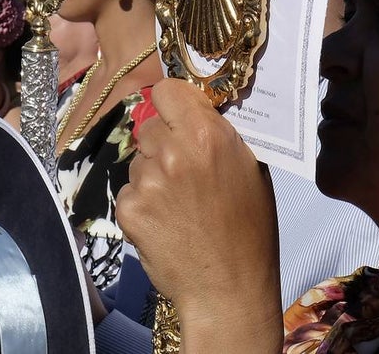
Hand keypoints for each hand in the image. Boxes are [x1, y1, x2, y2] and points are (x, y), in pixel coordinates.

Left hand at [115, 79, 282, 346]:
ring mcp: (147, 181)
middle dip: (164, 144)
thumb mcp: (250, 168)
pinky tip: (165, 223)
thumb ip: (221, 135)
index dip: (173, 105)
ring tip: (178, 205)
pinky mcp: (128, 209)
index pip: (167, 90)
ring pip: (139, 160)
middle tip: (185, 174)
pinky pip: (128, 191)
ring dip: (152, 175)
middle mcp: (172, 150)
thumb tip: (199, 110)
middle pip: (151, 127)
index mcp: (207, 134)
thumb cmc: (248, 229)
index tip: (180, 119)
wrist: (227, 288)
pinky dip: (142, 204)